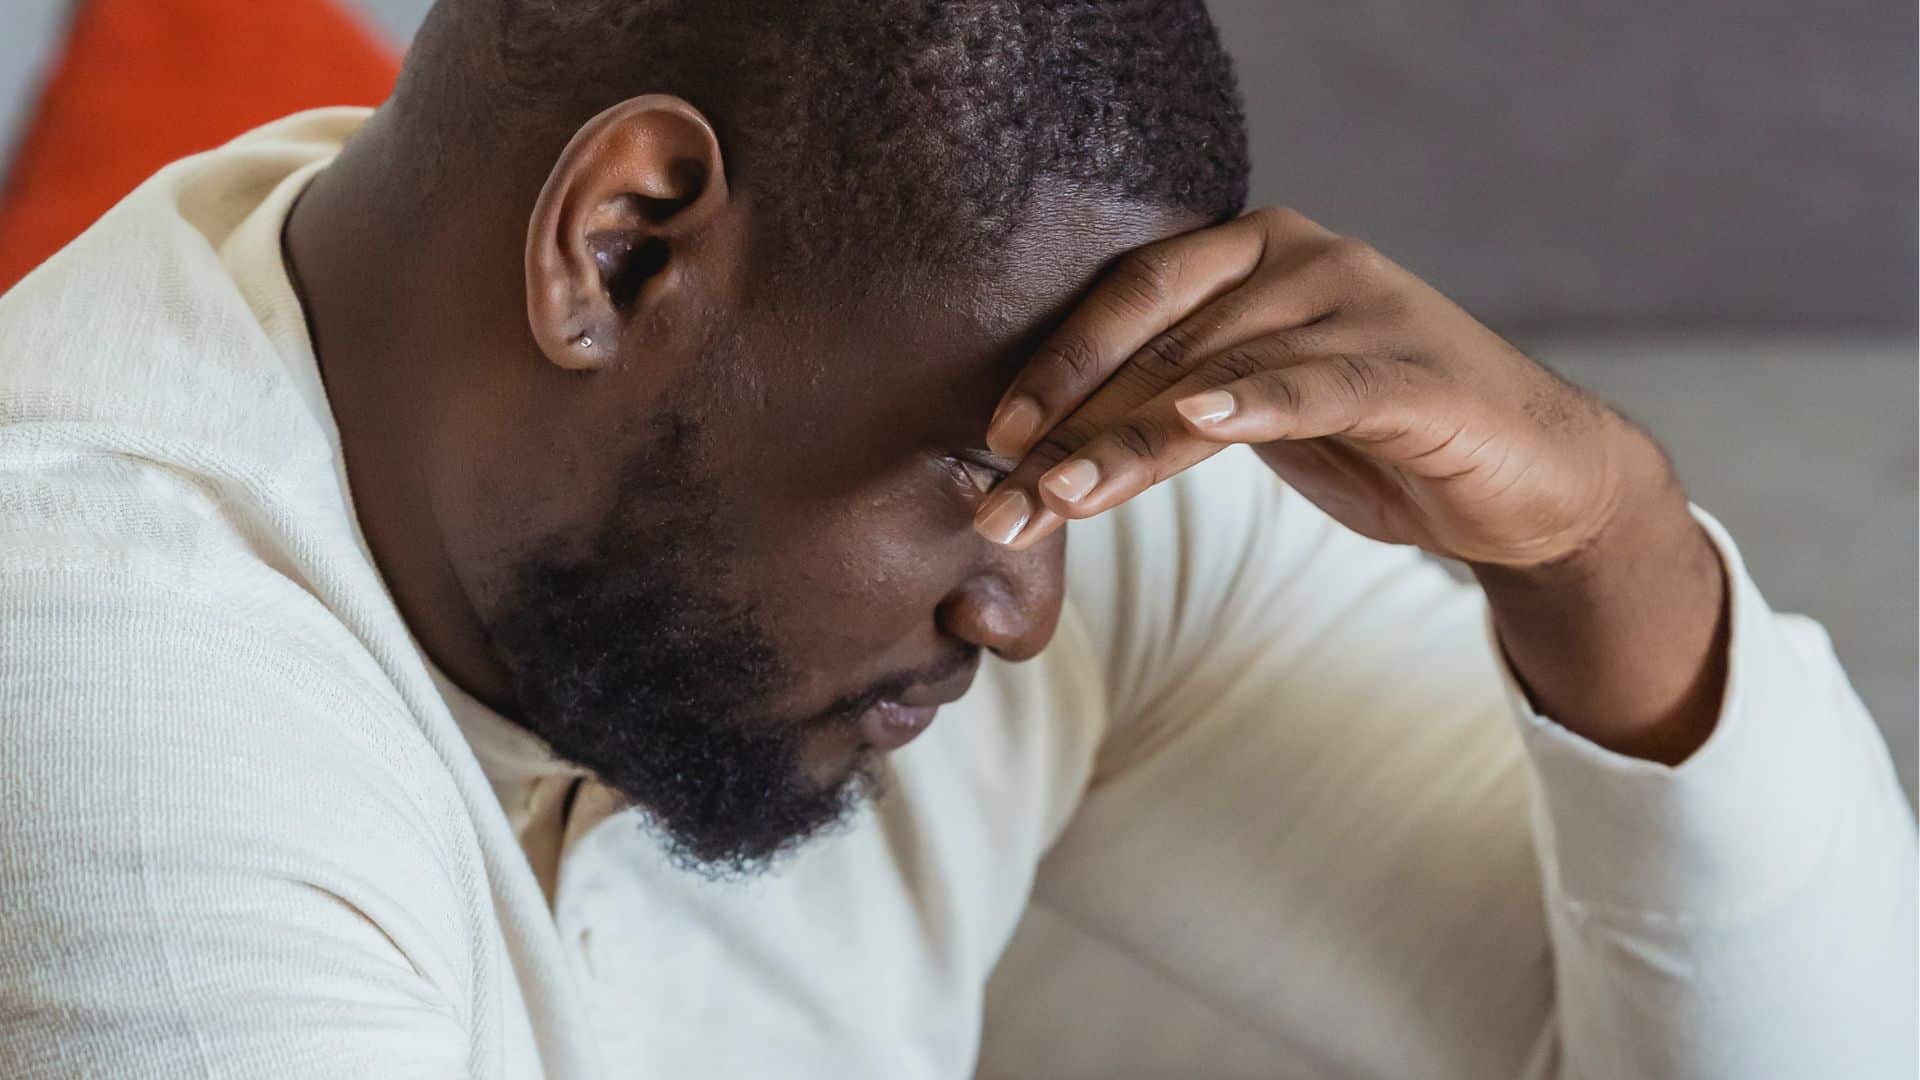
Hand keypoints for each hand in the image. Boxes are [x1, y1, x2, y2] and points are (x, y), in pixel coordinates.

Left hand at [974, 206, 1648, 568]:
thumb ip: (1175, 400)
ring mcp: (1360, 304)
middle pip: (1159, 341)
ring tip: (1060, 495)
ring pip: (1215, 373)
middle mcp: (1302, 257)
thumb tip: (1051, 441)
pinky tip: (1196, 424)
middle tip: (1005, 501)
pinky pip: (1315, 384)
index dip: (1057, 365)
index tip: (995, 439)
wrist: (1528, 480)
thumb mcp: (1258, 414)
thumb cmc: (1379, 443)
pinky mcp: (1410, 368)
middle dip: (1070, 426)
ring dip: (1127, 442)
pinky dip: (1254, 402)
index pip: (1130, 298)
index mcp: (1256, 251)